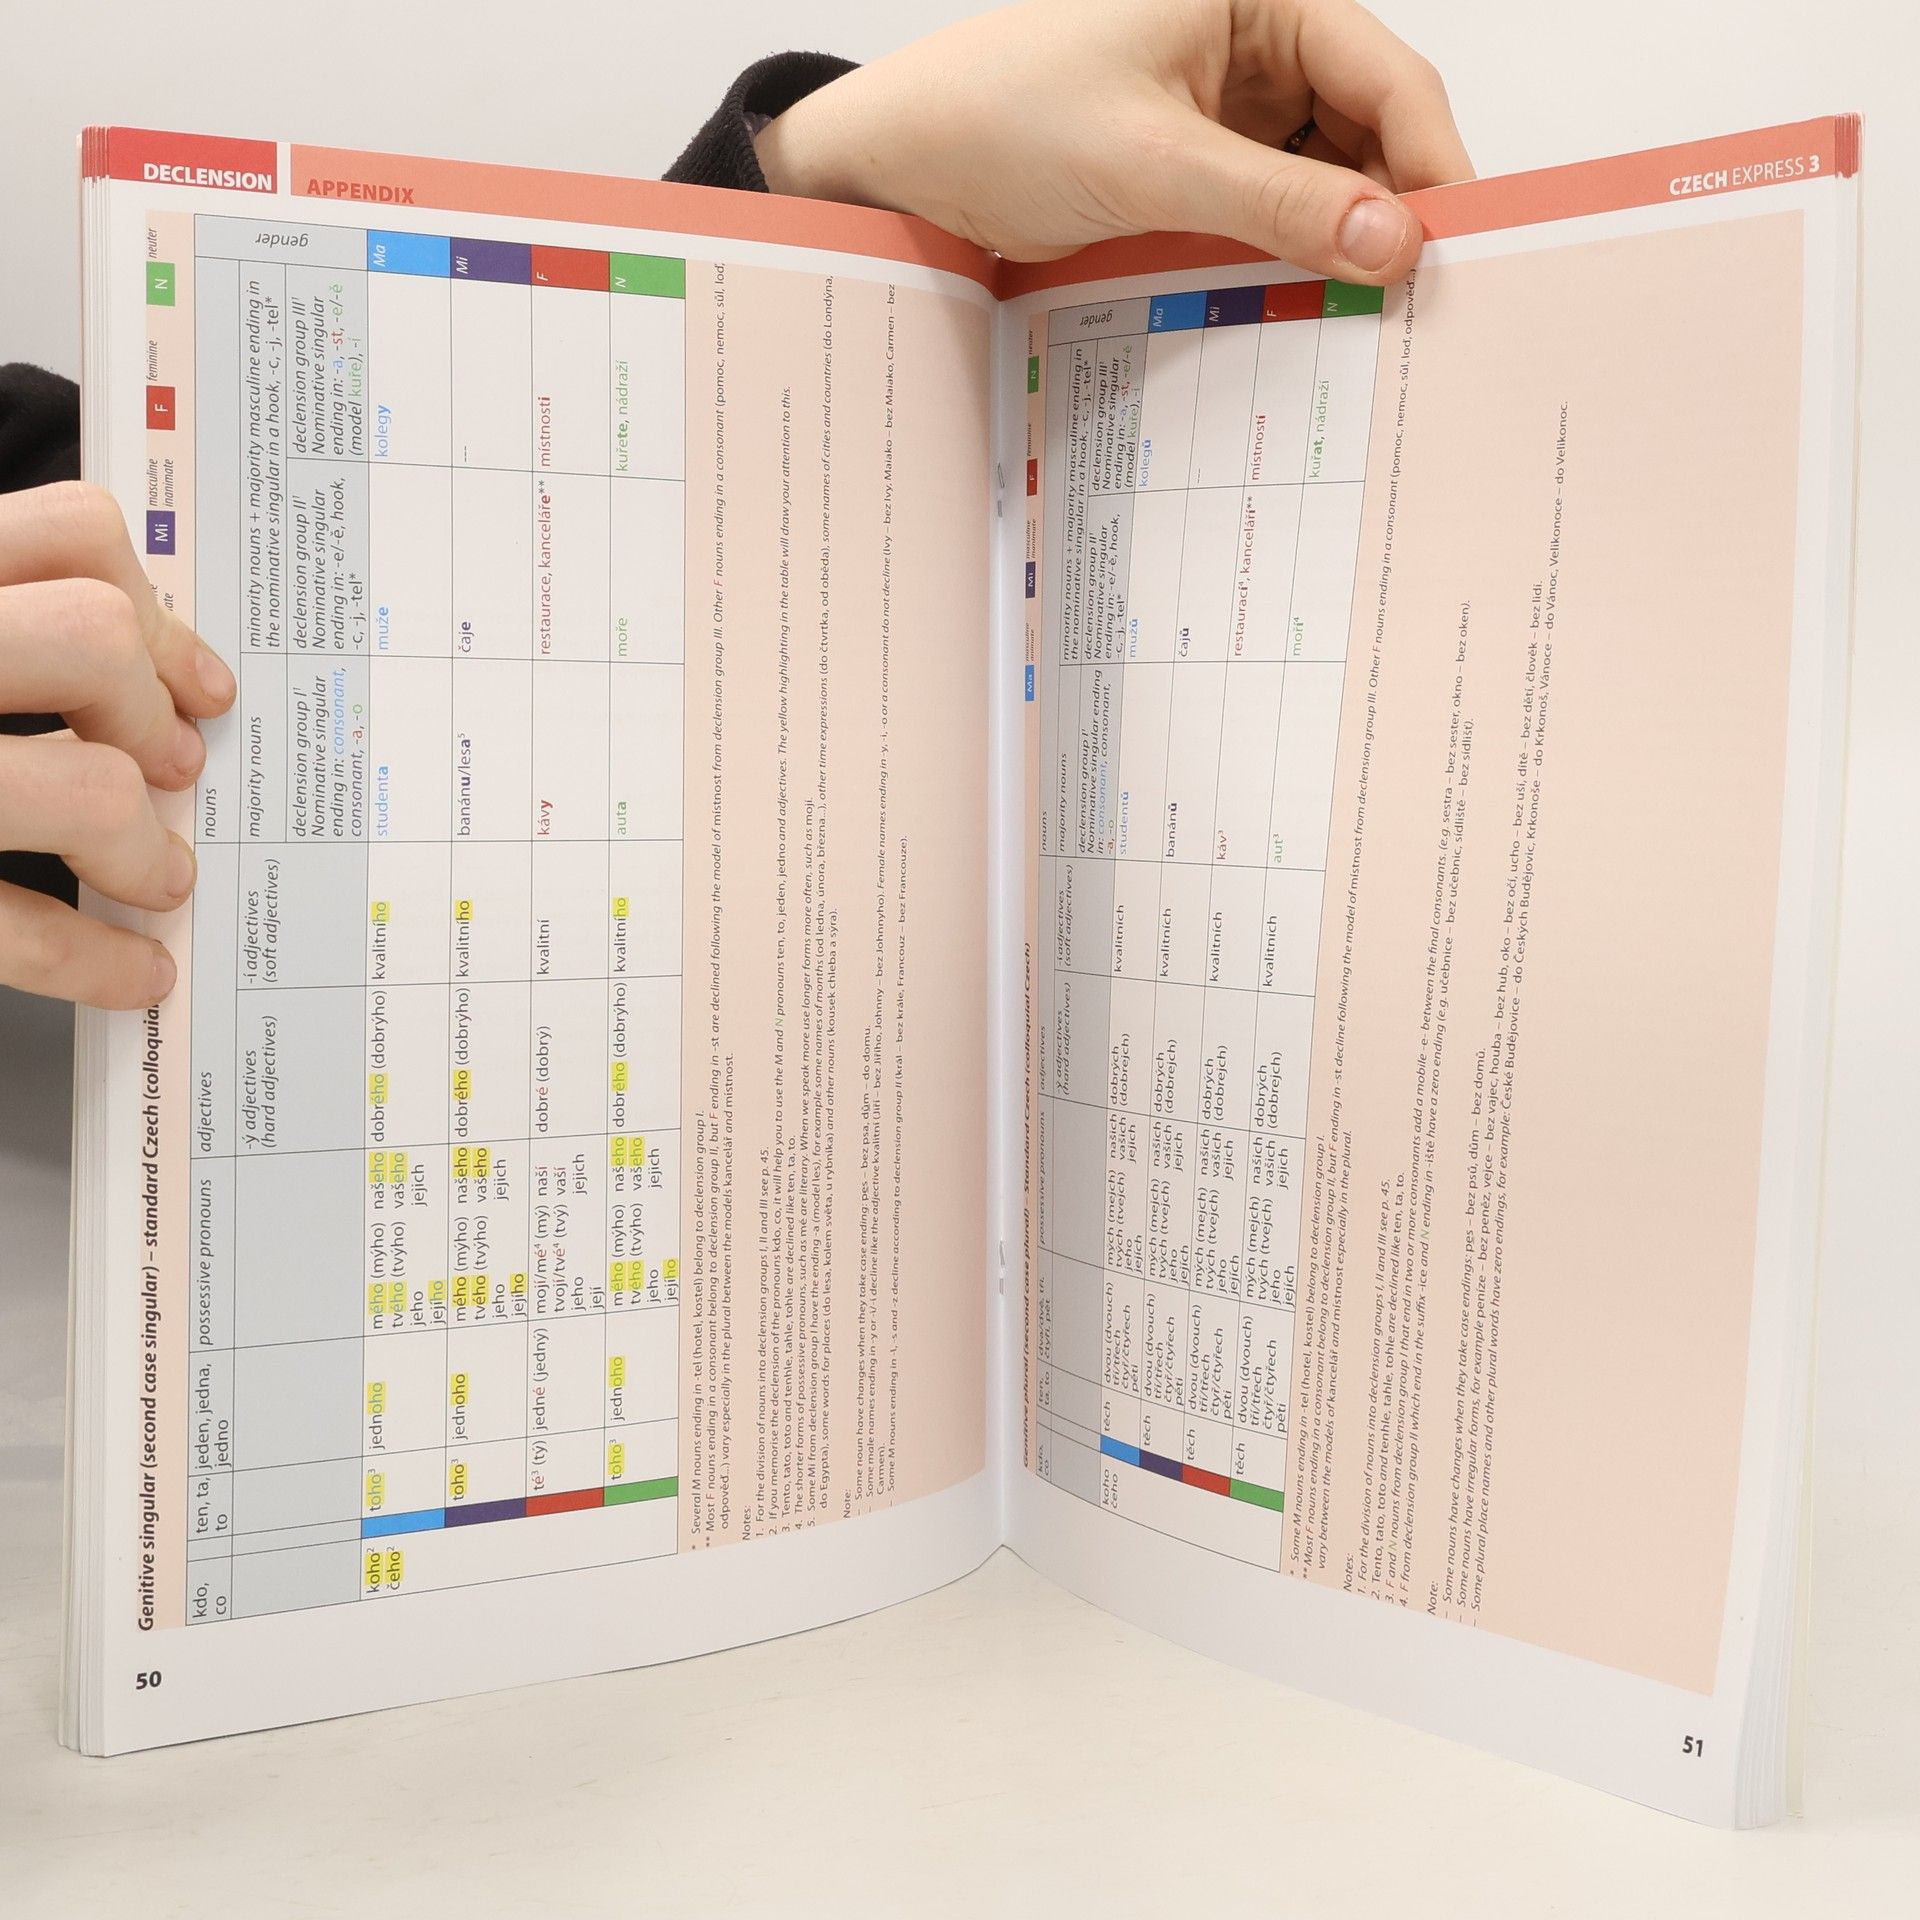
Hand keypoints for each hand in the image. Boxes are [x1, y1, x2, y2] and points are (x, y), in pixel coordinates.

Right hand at [0, 482, 234, 1007]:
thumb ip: (2, 620)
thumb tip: (147, 665)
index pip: (69, 535)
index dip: (153, 610)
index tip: (196, 682)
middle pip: (90, 641)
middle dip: (153, 715)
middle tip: (177, 768)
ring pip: (85, 787)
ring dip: (141, 845)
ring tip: (156, 874)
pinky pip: (8, 926)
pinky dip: (89, 960)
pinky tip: (128, 971)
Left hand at [757, 0, 1469, 281]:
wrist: (898, 169)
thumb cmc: (998, 119)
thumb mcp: (1150, 161)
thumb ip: (1278, 201)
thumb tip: (1394, 240)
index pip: (1386, 75)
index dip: (1432, 163)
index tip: (1460, 251)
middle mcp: (1250, 46)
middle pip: (1366, 131)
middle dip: (1393, 212)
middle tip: (1423, 308)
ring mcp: (1223, 112)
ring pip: (1324, 180)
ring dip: (1344, 245)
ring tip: (1371, 322)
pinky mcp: (1191, 172)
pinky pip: (1270, 214)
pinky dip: (1292, 260)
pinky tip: (1307, 309)